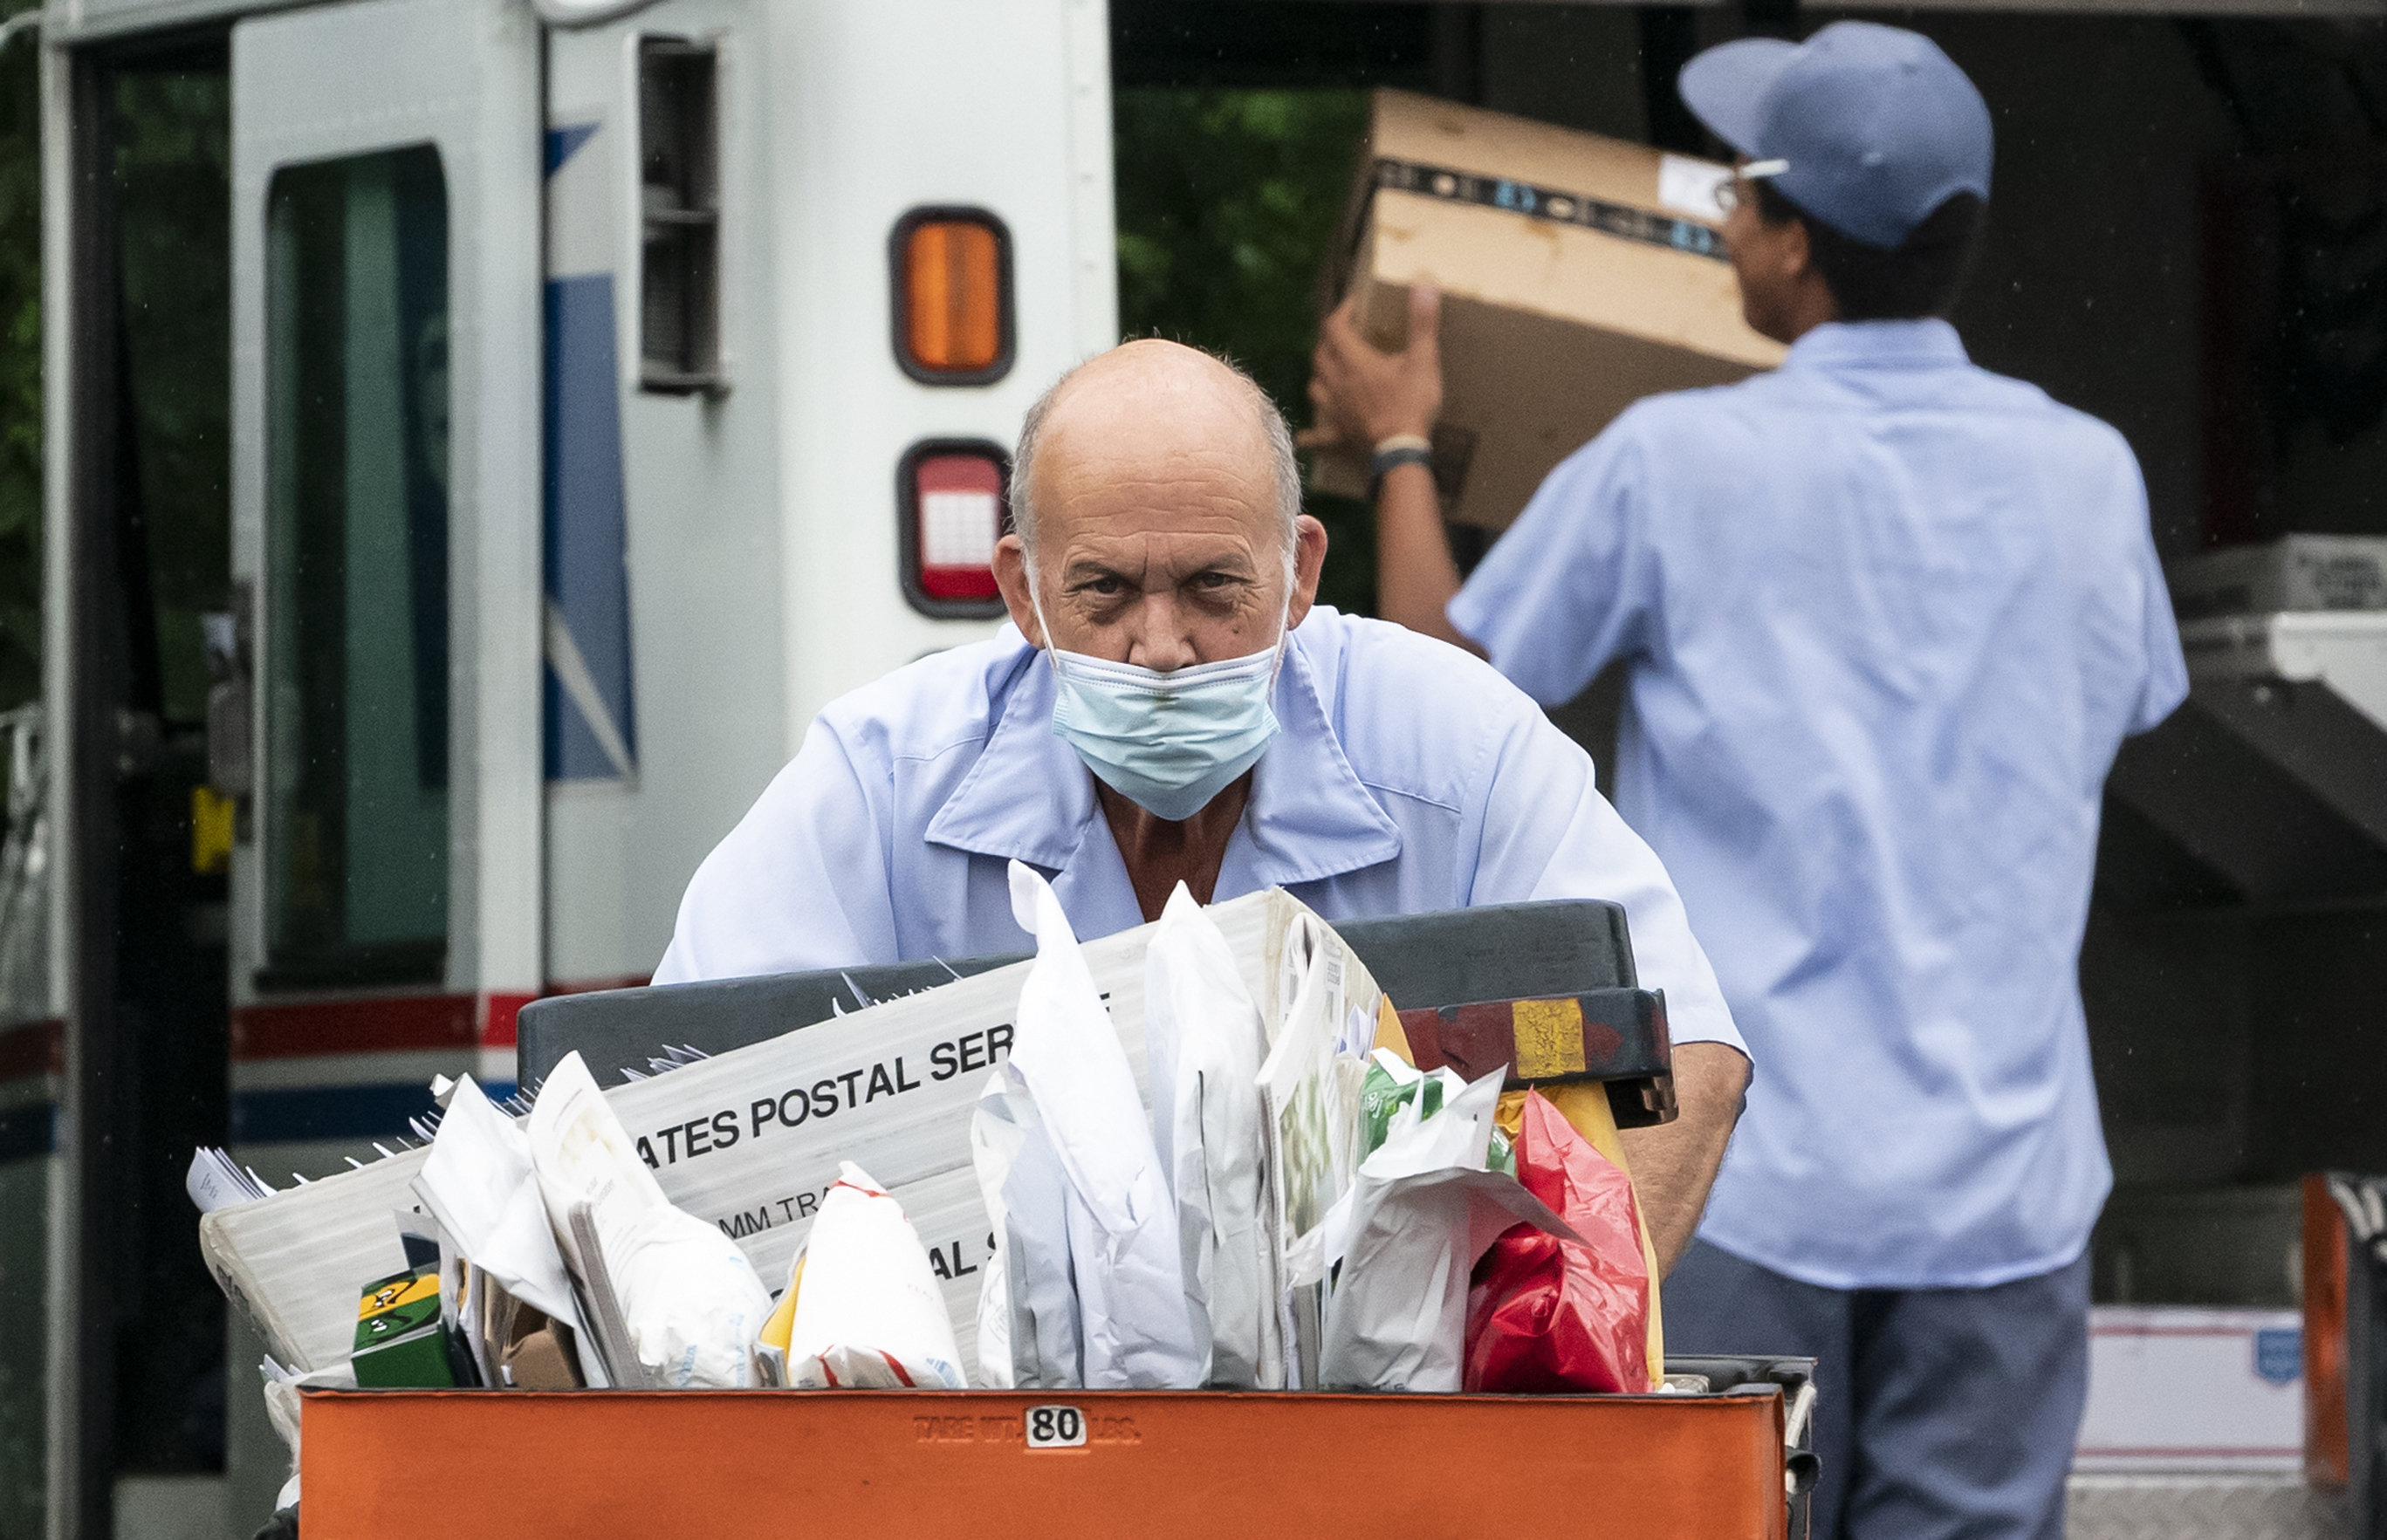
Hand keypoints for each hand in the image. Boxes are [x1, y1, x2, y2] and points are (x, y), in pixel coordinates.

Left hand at [1300, 284, 1443, 451]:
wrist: (1400, 450)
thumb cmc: (1411, 404)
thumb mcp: (1423, 360)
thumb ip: (1422, 322)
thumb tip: (1423, 285)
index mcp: (1355, 362)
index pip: (1335, 328)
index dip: (1341, 312)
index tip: (1354, 306)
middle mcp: (1338, 383)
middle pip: (1320, 355)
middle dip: (1329, 341)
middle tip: (1343, 336)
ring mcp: (1335, 410)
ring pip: (1314, 387)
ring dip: (1319, 375)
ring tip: (1330, 372)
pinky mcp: (1338, 434)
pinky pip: (1317, 435)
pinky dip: (1310, 434)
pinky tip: (1304, 437)